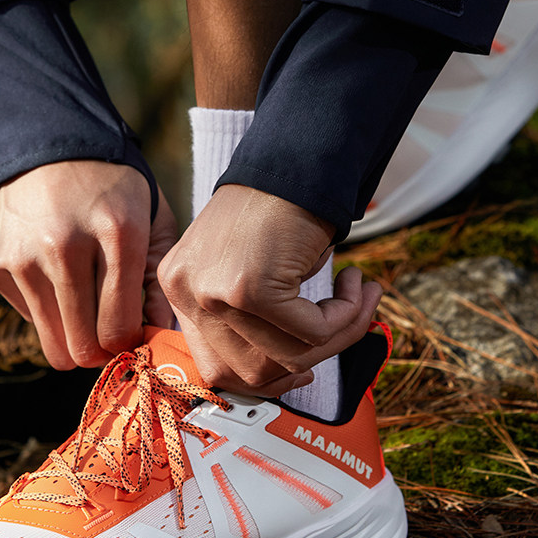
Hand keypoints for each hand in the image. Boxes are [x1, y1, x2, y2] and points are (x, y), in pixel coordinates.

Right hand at [0, 161, 176, 368]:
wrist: (40, 143)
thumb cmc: (110, 189)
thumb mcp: (151, 220)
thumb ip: (161, 281)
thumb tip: (164, 338)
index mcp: (116, 233)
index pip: (118, 329)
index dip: (128, 344)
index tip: (131, 335)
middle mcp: (64, 246)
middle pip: (83, 347)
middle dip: (100, 352)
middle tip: (107, 334)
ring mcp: (22, 256)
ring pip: (53, 345)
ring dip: (72, 338)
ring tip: (84, 312)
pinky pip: (29, 318)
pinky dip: (45, 308)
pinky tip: (52, 274)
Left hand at [158, 184, 381, 395]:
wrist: (299, 159)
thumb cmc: (279, 212)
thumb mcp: (248, 271)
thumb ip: (250, 323)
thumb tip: (289, 373)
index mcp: (180, 291)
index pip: (217, 369)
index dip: (267, 378)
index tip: (303, 368)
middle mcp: (186, 294)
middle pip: (252, 373)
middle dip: (310, 359)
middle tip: (345, 325)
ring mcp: (212, 293)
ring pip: (289, 357)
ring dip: (338, 334)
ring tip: (357, 298)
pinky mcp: (248, 288)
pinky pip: (314, 333)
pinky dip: (347, 316)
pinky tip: (354, 284)